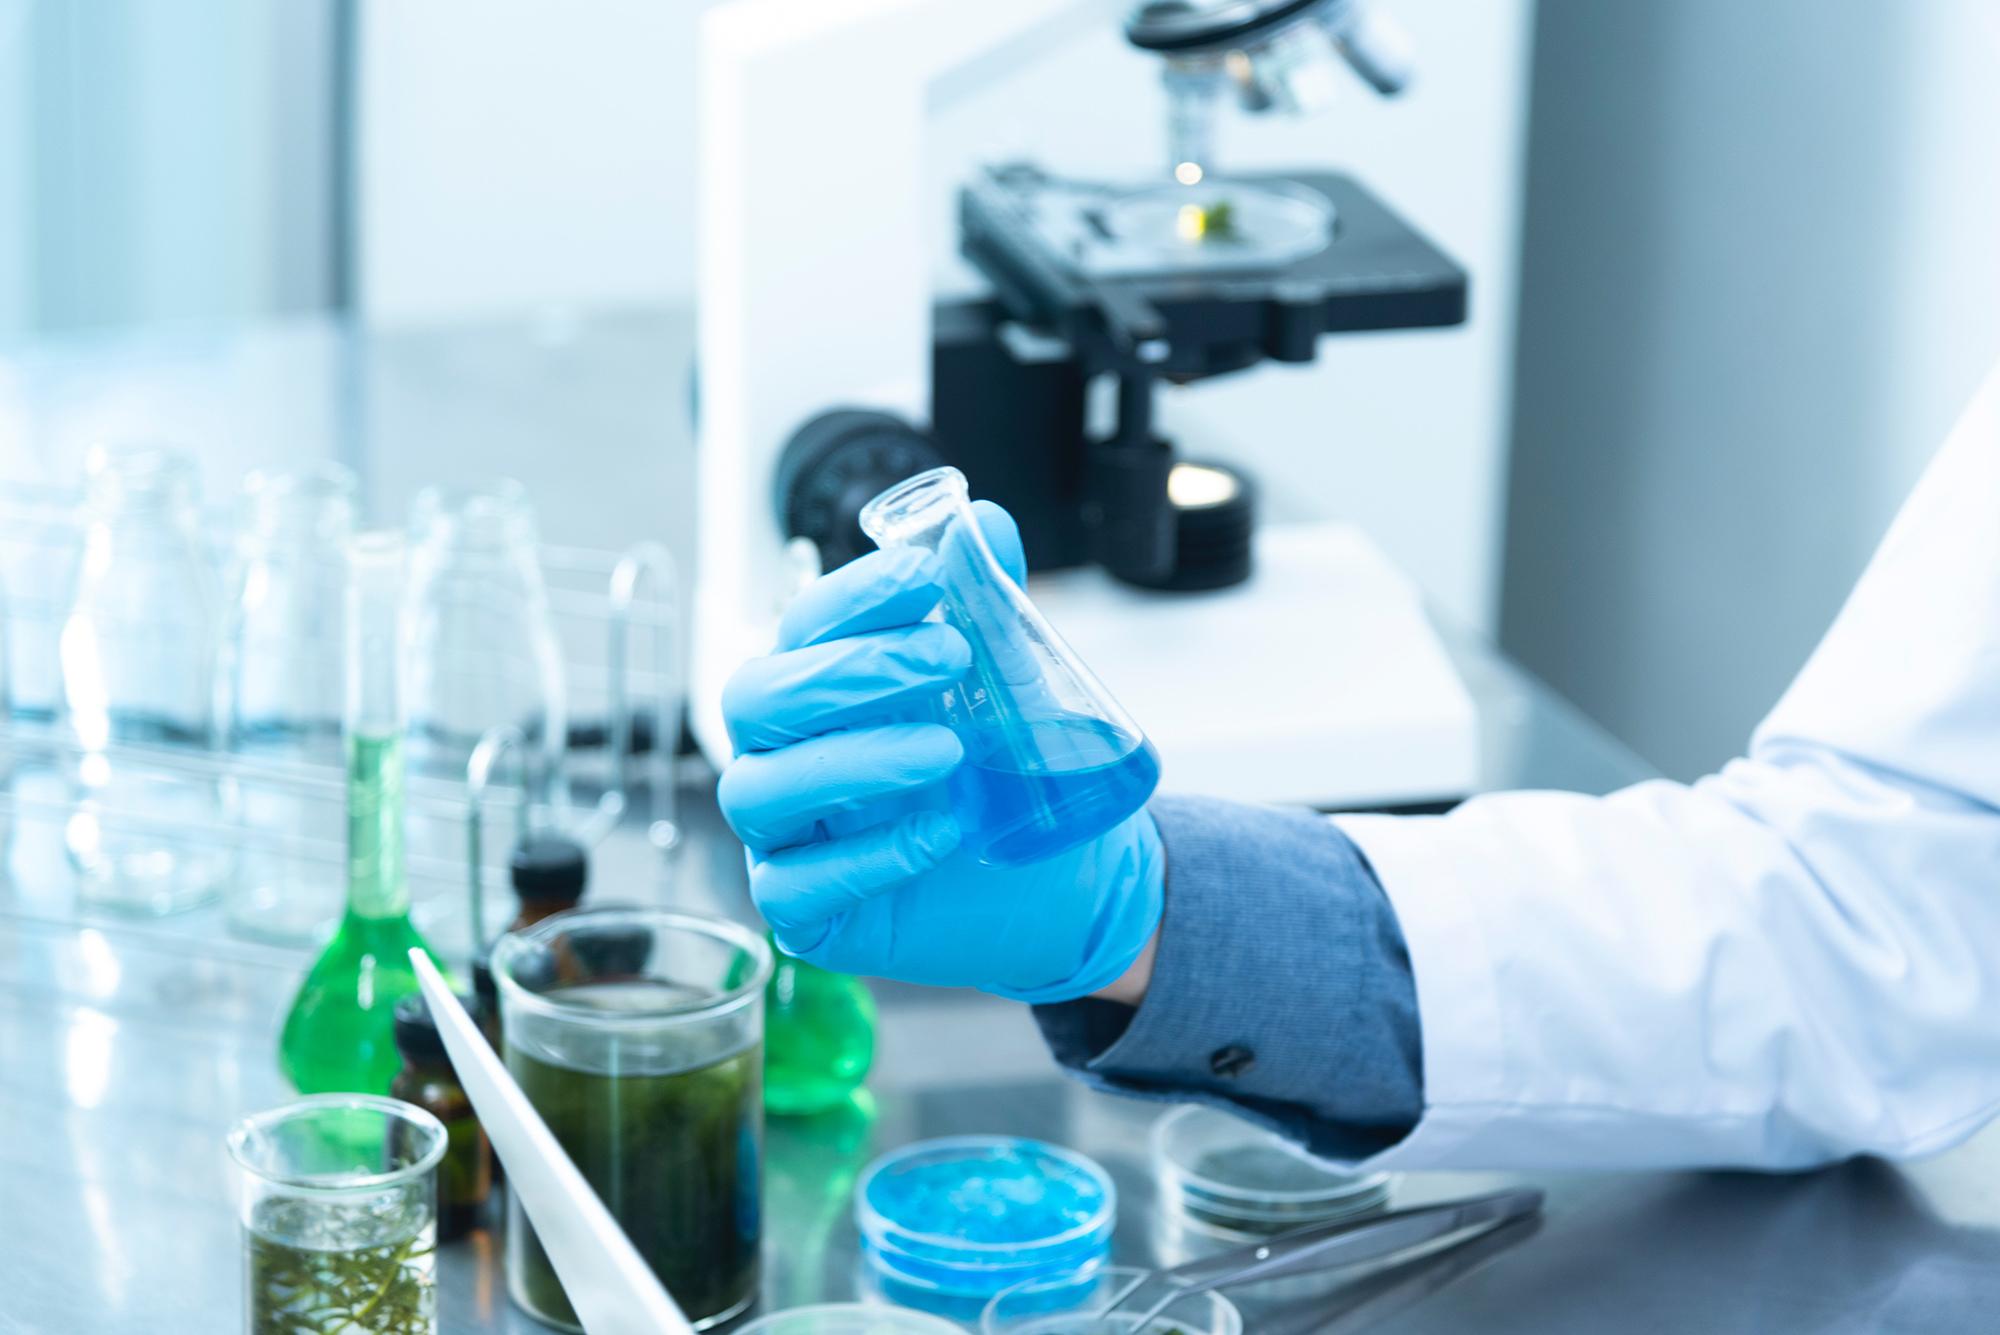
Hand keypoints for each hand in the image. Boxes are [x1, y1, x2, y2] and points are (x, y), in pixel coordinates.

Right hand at [718, 502, 1164, 1004]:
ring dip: (854, 760)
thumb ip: (989, 602)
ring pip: (759, 789)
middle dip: (851, 671)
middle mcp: (782, 754)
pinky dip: (866, 856)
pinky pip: (795, 885)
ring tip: (949, 749)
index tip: (927, 576)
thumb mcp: (1010, 682)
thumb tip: (983, 522)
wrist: (1062, 880)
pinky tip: (939, 834)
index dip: (854, 596)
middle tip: (950, 658)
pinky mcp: (803, 912)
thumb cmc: (1007, 773)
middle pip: (757, 698)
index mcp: (816, 687)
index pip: (801, 627)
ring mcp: (783, 836)